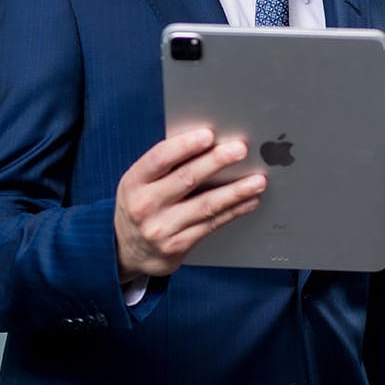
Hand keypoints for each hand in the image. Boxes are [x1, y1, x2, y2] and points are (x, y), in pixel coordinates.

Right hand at [114, 128, 266, 280]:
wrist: (126, 249)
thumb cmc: (142, 203)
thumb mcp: (141, 182)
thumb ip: (167, 164)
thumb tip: (208, 140)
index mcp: (135, 181)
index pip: (159, 159)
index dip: (184, 145)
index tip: (208, 135)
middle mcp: (145, 205)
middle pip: (186, 179)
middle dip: (217, 162)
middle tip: (240, 149)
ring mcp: (161, 228)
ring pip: (205, 205)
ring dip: (236, 191)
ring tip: (258, 180)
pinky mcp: (178, 245)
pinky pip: (212, 224)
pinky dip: (235, 211)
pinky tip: (250, 200)